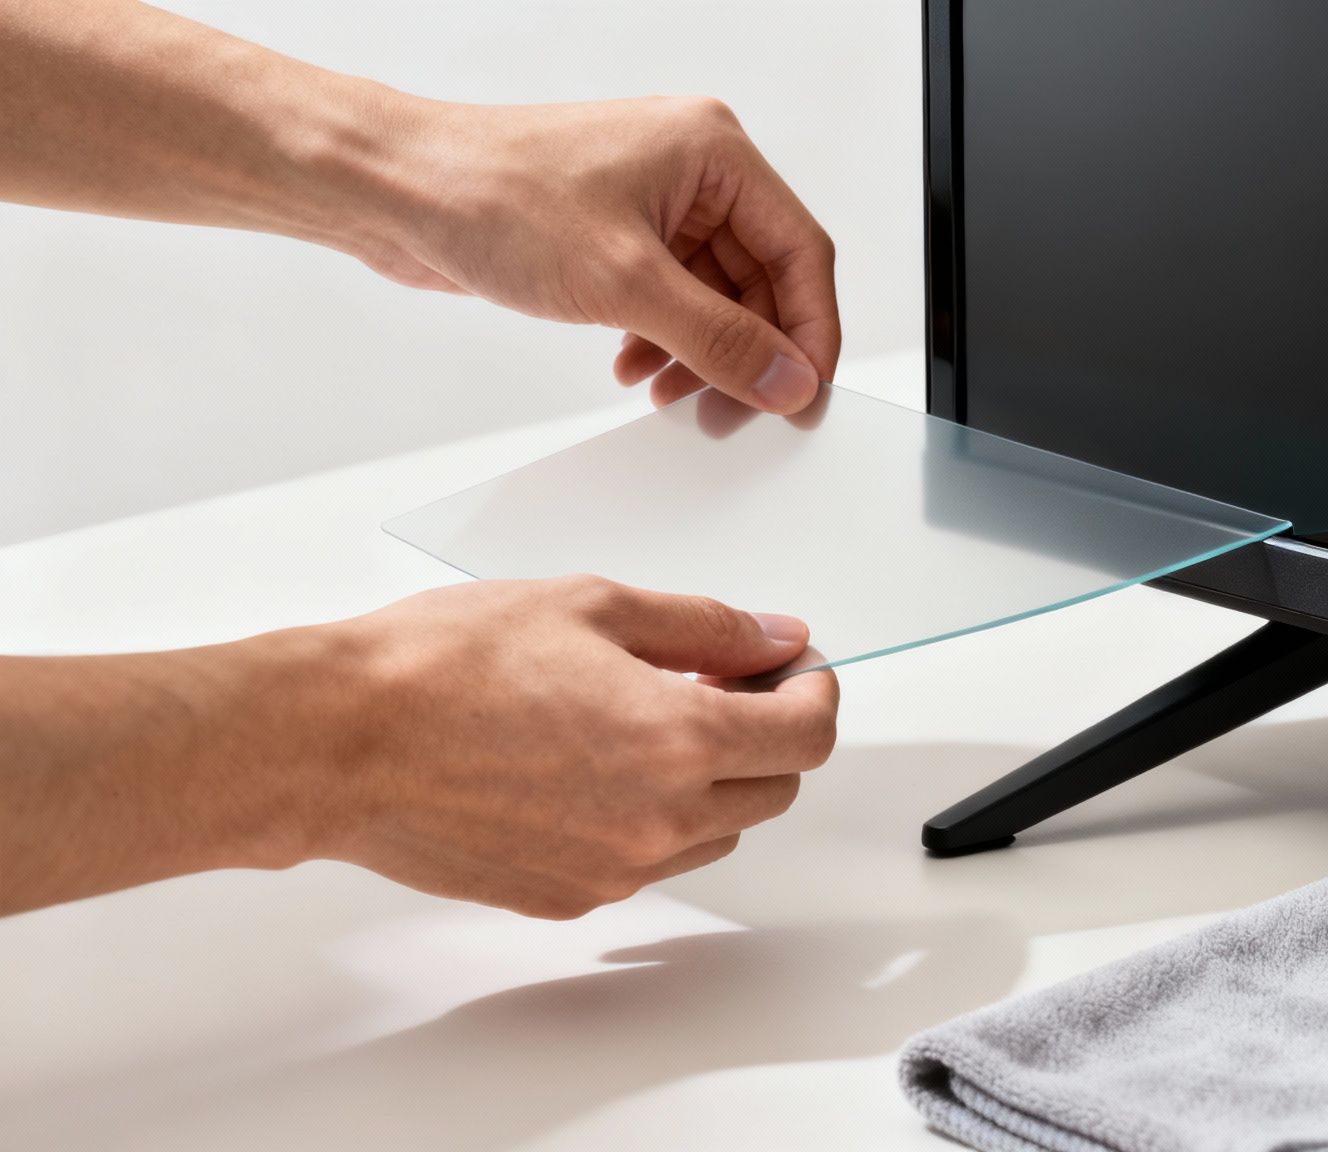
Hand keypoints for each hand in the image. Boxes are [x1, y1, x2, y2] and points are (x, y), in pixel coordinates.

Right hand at [307, 577, 837, 917]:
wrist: (337, 740)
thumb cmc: (444, 665)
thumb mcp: (594, 606)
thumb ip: (705, 628)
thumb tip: (773, 639)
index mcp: (680, 743)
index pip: (807, 737)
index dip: (813, 692)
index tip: (792, 667)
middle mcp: (659, 821)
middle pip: (773, 789)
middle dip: (766, 731)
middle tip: (722, 678)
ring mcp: (613, 870)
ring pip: (714, 832)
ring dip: (712, 778)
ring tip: (649, 716)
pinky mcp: (566, 896)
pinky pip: (646, 860)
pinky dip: (651, 815)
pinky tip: (598, 762)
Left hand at [361, 96, 839, 412]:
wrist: (395, 188)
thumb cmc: (491, 195)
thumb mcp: (623, 283)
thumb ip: (719, 340)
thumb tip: (787, 381)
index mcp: (714, 152)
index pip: (800, 252)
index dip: (811, 333)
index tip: (804, 396)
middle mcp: (693, 171)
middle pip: (763, 281)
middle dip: (748, 353)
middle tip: (733, 413)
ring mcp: (656, 202)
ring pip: (717, 297)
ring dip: (702, 355)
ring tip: (675, 400)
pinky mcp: (618, 233)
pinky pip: (673, 299)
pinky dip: (664, 343)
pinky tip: (634, 371)